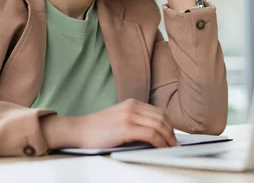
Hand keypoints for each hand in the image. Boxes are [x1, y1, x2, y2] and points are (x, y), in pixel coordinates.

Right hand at [41, 99, 177, 149]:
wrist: (78, 130)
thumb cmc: (96, 130)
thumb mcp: (118, 120)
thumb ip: (135, 122)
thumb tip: (154, 136)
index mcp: (131, 103)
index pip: (158, 112)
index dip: (169, 125)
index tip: (173, 137)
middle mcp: (132, 106)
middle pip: (161, 117)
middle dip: (172, 132)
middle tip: (175, 145)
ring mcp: (129, 116)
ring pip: (159, 125)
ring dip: (168, 138)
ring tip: (171, 148)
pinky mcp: (125, 127)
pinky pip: (150, 134)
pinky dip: (160, 142)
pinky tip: (162, 149)